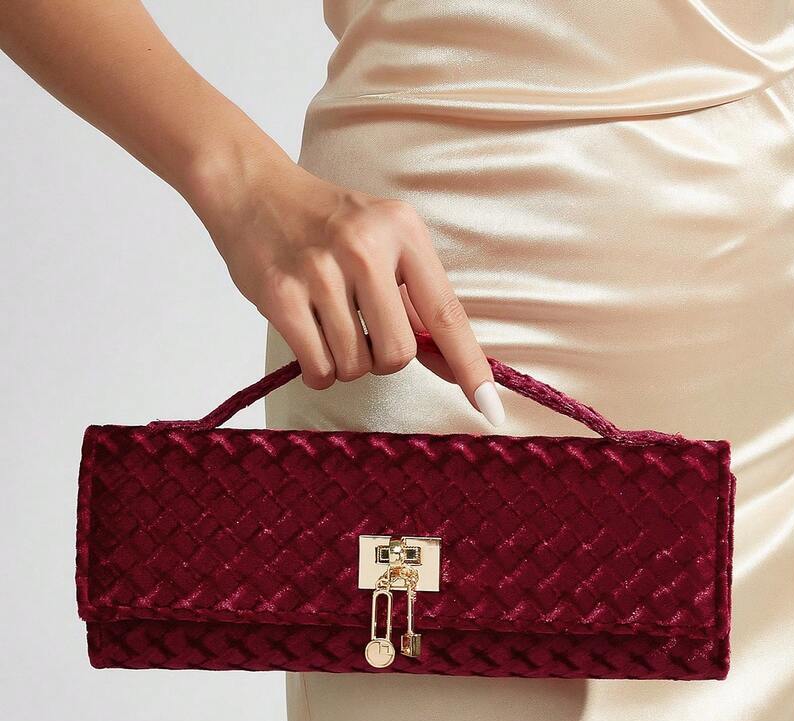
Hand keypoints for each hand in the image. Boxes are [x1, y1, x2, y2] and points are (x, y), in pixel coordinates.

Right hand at [184, 149, 504, 423]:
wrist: (251, 188)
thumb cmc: (326, 225)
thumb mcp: (383, 244)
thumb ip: (416, 303)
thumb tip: (453, 367)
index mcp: (403, 232)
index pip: (446, 314)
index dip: (470, 366)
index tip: (490, 407)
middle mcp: (365, 247)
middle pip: (398, 354)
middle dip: (382, 358)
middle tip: (359, 327)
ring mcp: (321, 271)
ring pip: (356, 365)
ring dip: (344, 362)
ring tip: (327, 323)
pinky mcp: (282, 295)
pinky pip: (318, 368)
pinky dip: (317, 371)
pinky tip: (307, 339)